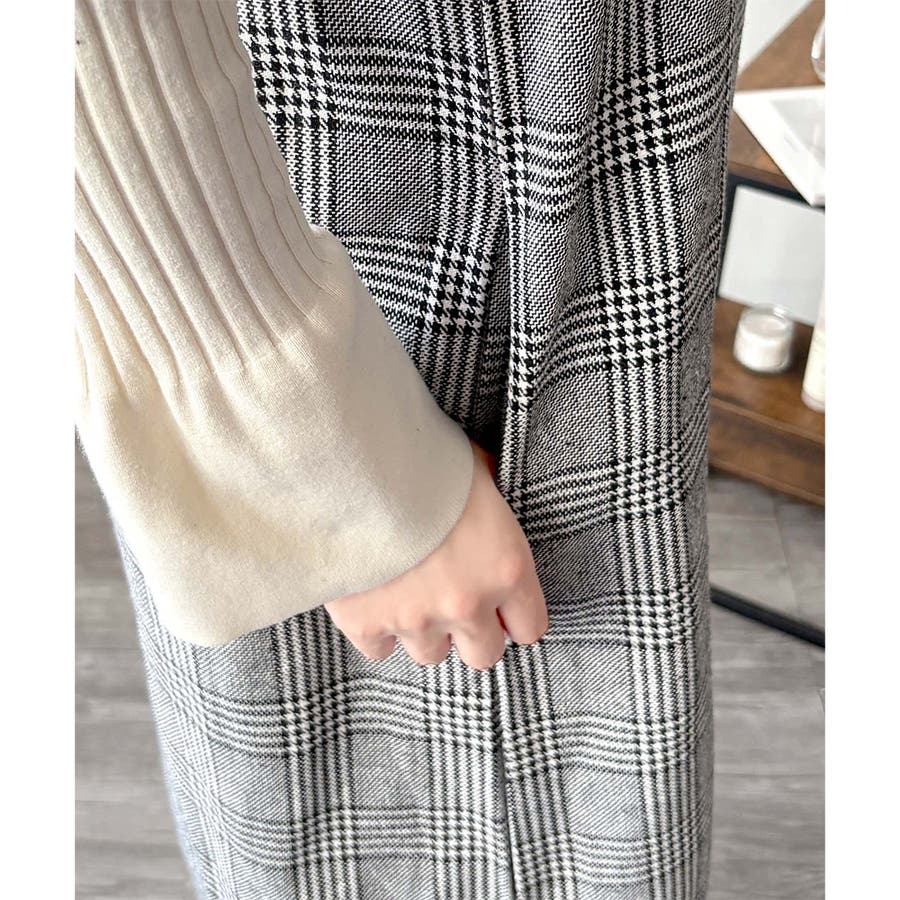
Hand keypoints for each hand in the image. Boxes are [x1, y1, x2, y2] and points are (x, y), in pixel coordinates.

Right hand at [325, 441, 547, 669]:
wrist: (356, 467)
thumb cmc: (425, 458)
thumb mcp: (475, 468)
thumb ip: (490, 493)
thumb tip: (489, 487)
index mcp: (506, 568)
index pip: (529, 627)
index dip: (513, 616)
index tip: (499, 606)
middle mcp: (467, 604)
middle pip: (484, 655)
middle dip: (470, 633)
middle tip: (452, 601)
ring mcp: (416, 620)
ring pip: (430, 655)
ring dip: (423, 630)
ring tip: (407, 592)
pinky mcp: (366, 624)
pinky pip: (378, 649)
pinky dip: (375, 629)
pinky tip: (372, 595)